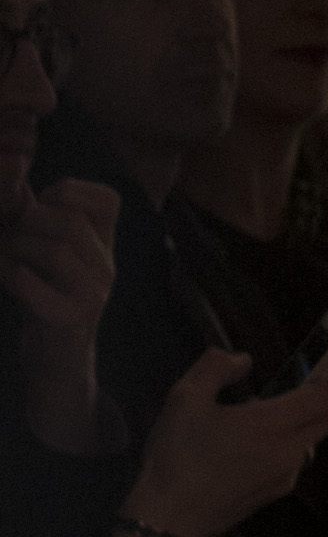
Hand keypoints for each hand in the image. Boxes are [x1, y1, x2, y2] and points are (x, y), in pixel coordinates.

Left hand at [3, 171, 115, 450]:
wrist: (55, 363)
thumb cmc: (44, 300)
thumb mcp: (49, 254)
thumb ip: (38, 215)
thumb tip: (12, 173)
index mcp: (104, 248)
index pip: (108, 200)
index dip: (70, 191)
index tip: (44, 205)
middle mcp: (106, 269)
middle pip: (71, 222)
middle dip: (29, 222)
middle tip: (12, 239)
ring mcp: (92, 296)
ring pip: (56, 249)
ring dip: (16, 248)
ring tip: (5, 259)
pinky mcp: (68, 320)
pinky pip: (30, 281)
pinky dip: (10, 274)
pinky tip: (7, 280)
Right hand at [117, 345, 327, 536]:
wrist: (170, 518)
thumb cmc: (177, 456)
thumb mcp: (185, 398)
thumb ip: (215, 367)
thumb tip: (243, 360)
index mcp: (272, 424)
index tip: (312, 370)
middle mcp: (288, 451)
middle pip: (325, 420)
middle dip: (312, 402)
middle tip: (277, 393)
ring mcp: (285, 477)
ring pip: (308, 443)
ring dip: (294, 427)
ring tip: (252, 423)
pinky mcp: (274, 495)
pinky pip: (291, 464)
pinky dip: (280, 450)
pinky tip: (245, 451)